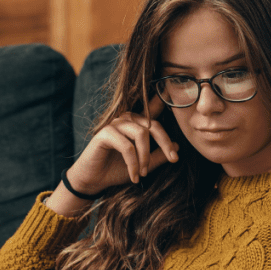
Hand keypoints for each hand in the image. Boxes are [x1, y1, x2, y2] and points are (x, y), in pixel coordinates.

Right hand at [49, 95, 178, 213]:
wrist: (93, 181)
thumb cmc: (116, 170)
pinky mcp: (104, 134)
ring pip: (141, 134)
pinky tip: (133, 176)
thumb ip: (158, 156)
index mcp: (136, 123)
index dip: (164, 101)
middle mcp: (126, 119)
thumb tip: (177, 146)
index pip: (155, 113)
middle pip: (153, 124)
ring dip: (145, 157)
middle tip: (173, 159)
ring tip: (143, 174)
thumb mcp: (143, 165)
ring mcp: (115, 125)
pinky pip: (126, 146)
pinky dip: (133, 163)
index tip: (173, 89)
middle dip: (165, 143)